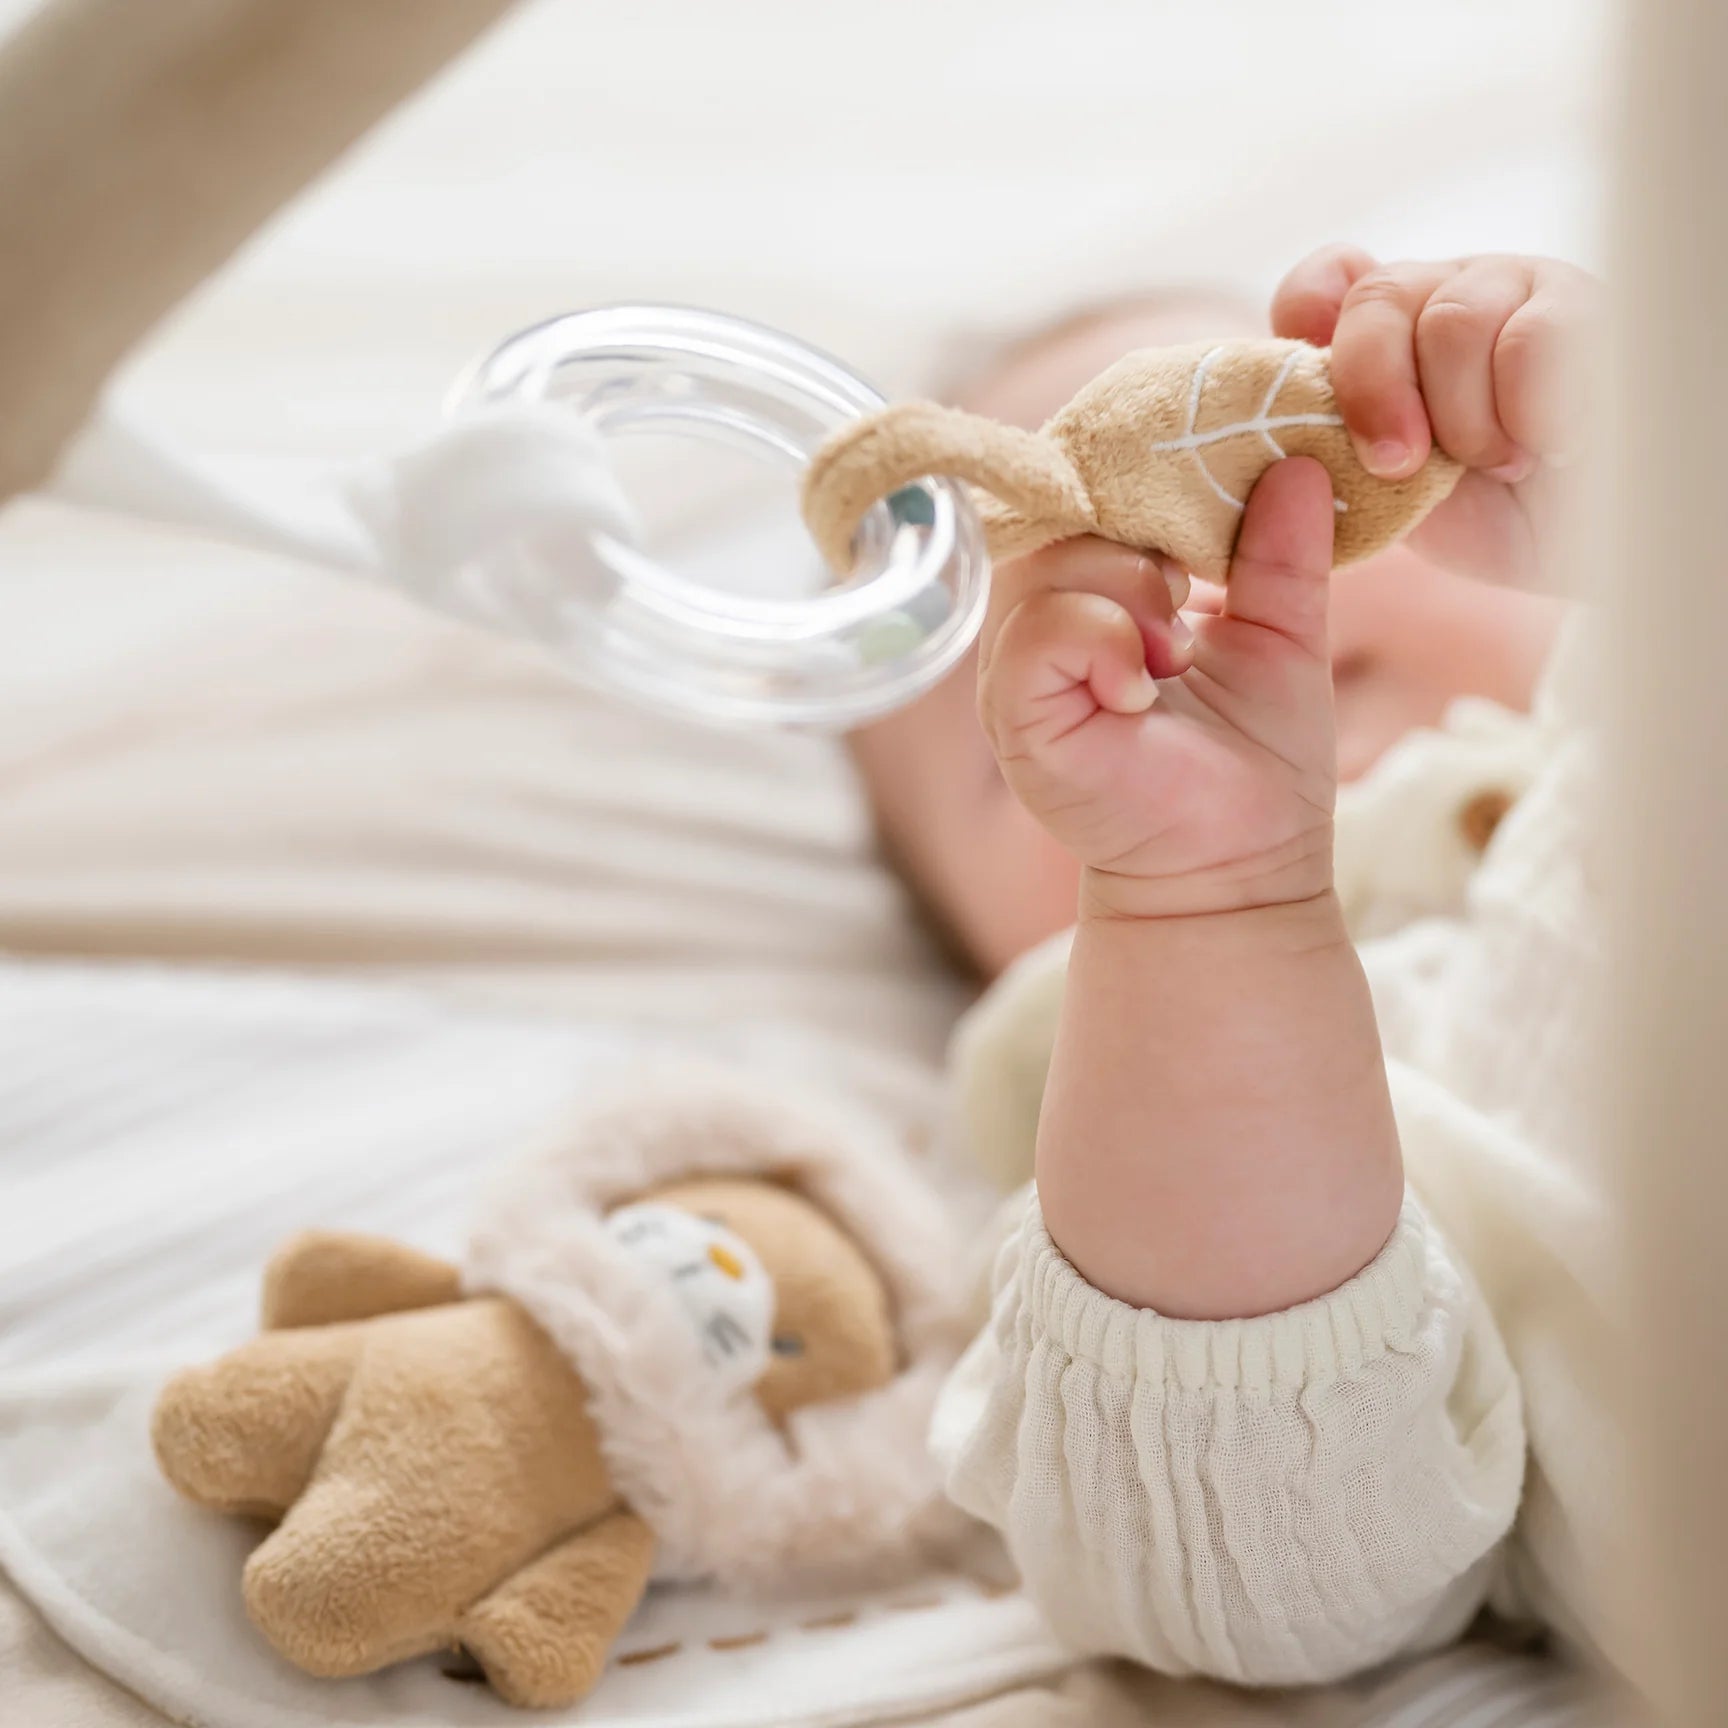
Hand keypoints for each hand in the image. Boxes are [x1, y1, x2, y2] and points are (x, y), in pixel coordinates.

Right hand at [977, 457, 1339, 921]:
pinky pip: (1038, 634)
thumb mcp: (1281, 634)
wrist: (1242, 870)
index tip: (1198, 482)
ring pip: (1048, 566)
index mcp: (1096, 601)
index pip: (1087, 500)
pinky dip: (1102, 643)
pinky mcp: (1015, 717)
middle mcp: (1043, 629)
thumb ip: (1281, 551)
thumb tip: (1301, 460)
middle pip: (1062, 517)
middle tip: (1191, 597)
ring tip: (1174, 652)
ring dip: (1128, 592)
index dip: (1134, 477)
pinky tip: (1142, 685)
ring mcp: (1020, 674)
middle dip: (1139, 541)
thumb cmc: (1257, 766)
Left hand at [1272, 246, 1599, 586]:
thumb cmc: (1487, 518)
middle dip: (1381, 398)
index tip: (1335, 419)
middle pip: (1380, 299)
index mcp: (1381, 332)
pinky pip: (1534, 338)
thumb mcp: (1389, 492)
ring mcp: (1514, 287)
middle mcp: (1442, 292)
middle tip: (1407, 467)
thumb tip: (1293, 391)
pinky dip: (1530, 414)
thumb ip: (1334, 436)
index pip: (1322, 285)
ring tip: (1503, 464)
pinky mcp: (1585, 304)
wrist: (1591, 544)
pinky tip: (1551, 446)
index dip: (1313, 329)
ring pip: (1454, 320)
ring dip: (1467, 420)